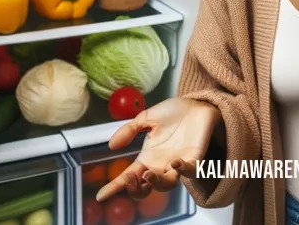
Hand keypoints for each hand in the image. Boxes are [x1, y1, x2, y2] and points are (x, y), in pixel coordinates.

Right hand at [96, 97, 220, 201]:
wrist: (197, 103)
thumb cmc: (174, 112)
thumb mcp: (147, 118)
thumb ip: (129, 130)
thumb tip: (111, 146)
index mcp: (148, 157)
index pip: (130, 176)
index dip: (115, 187)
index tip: (101, 195)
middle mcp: (162, 164)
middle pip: (147, 188)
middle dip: (136, 188)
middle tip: (129, 178)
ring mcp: (178, 163)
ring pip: (166, 185)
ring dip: (155, 182)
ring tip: (148, 172)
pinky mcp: (195, 158)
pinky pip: (190, 172)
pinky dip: (183, 170)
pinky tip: (175, 162)